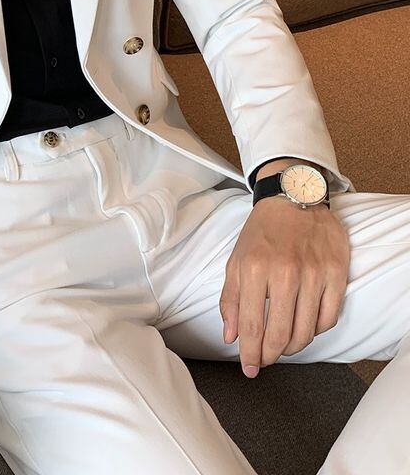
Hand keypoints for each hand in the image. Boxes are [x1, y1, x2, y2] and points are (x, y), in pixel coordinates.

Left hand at [219, 193, 349, 377]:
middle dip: (270, 355)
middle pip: (280, 334)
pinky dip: (316, 331)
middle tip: (265, 360)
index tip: (249, 369)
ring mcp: (313, 274)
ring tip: (282, 346)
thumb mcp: (236, 260)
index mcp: (253, 269)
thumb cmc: (262, 232)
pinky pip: (328, 318)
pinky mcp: (336, 274)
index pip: (252, 325)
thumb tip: (231, 337)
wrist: (294, 199)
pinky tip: (305, 328)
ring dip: (292, 347)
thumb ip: (231, 299)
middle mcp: (284, 273)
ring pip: (306, 331)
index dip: (250, 353)